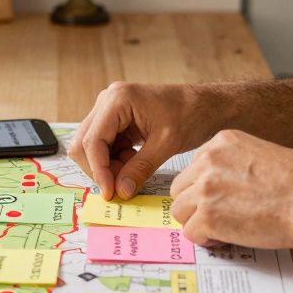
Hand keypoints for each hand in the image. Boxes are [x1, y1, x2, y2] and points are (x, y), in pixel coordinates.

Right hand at [69, 82, 216, 200]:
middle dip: (100, 169)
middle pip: (85, 143)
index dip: (99, 171)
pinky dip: (115, 161)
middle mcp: (108, 101)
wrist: (207, 105)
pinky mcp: (116, 119)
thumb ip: (140, 169)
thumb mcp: (166, 144)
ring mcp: (110, 109)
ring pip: (92, 147)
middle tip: (120, 187)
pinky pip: (105, 146)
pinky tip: (134, 164)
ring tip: (132, 173)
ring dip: (108, 166)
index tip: (110, 193)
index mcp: (117, 99)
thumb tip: (120, 192)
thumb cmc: (191, 115)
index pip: (92, 141)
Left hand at [169, 129, 292, 249]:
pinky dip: (206, 240)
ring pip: (180, 211)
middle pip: (181, 189)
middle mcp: (209, 160)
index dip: (205, 188)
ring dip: (199, 224)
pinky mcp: (209, 216)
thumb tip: (228, 186)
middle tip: (219, 218)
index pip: (194, 167)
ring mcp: (206, 188)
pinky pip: (191, 233)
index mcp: (223, 142)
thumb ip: (238, 165)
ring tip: (224, 230)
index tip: (220, 200)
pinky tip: (228, 239)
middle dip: (195, 206)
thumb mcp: (265, 156)